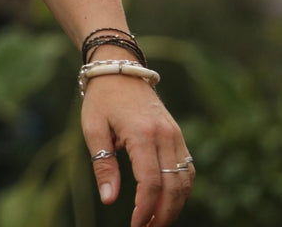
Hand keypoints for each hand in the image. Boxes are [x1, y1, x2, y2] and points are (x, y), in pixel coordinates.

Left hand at [81, 73, 193, 226]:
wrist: (119, 69)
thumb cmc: (102, 99)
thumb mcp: (93, 129)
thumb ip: (103, 165)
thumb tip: (109, 200)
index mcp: (142, 134)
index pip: (150, 183)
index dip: (145, 209)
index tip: (134, 226)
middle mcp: (164, 135)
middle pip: (173, 187)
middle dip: (162, 215)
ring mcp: (175, 134)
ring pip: (185, 181)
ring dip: (175, 206)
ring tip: (156, 221)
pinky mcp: (178, 135)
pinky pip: (187, 168)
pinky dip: (181, 189)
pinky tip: (167, 201)